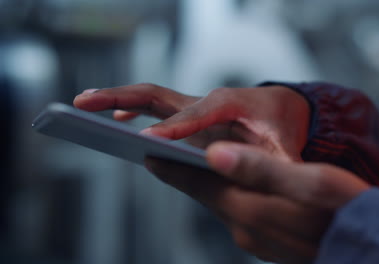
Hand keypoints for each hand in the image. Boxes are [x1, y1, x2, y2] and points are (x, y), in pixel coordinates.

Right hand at [73, 83, 309, 160]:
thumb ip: (281, 167)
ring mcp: (194, 106)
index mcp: (229, 106)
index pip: (196, 116)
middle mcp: (206, 101)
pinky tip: (117, 118)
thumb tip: (279, 185)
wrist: (282, 106)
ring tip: (84, 104)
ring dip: (118, 99)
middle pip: (160, 96)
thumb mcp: (287, 148)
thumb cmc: (282, 124)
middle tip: (87, 104)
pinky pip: (155, 108)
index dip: (174, 129)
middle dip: (123, 99)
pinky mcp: (189, 114)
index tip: (148, 141)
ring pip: (151, 98)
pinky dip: (133, 109)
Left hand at [146, 142, 369, 263]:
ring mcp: (258, 240)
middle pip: (206, 195)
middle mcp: (247, 228)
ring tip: (193, 167)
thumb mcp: (307, 181)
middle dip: (183, 175)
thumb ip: (257, 168)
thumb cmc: (347, 209)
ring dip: (206, 186)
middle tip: (163, 155)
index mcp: (250, 209)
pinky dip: (229, 197)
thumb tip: (214, 152)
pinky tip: (233, 188)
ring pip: (222, 204)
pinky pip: (240, 214)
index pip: (199, 184)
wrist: (372, 249)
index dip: (172, 167)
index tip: (147, 152)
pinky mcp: (270, 243)